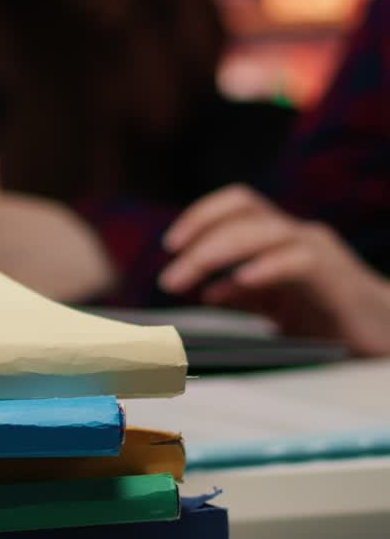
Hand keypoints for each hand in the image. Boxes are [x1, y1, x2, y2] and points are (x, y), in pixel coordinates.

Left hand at [159, 185, 389, 356]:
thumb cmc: (329, 316)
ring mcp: (318, 251)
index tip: (170, 245)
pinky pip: (297, 261)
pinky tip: (239, 282)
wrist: (382, 333)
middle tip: (170, 276)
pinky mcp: (334, 277)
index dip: (200, 216)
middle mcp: (297, 235)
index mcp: (280, 237)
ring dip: (217, 252)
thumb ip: (241, 294)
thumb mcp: (275, 303)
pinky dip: (265, 268)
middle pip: (244, 212)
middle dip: (199, 238)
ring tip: (190, 278)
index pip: (237, 205)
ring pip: (264, 231)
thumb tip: (203, 289)